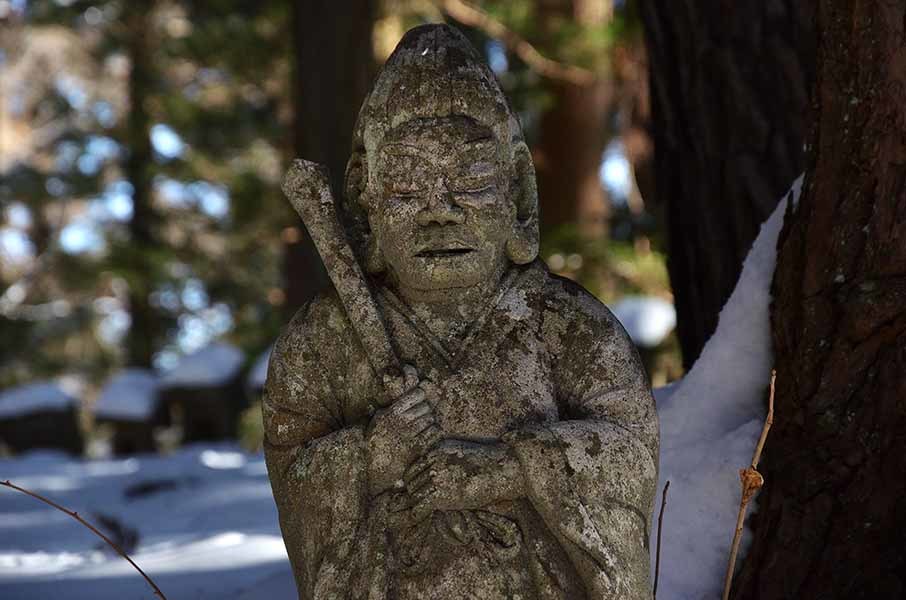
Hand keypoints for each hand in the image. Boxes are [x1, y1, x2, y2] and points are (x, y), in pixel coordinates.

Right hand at [366, 365, 441, 494]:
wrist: (376, 465)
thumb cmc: (376, 439)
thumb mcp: (377, 419)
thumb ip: (389, 406)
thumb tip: (398, 390)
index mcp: (391, 413)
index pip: (414, 395)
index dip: (420, 393)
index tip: (419, 396)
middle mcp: (400, 423)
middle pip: (424, 407)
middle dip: (425, 408)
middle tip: (422, 411)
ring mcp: (409, 435)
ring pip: (430, 419)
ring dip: (429, 419)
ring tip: (424, 422)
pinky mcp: (416, 447)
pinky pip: (433, 433)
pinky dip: (433, 431)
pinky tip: (428, 432)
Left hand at [402, 440, 522, 521]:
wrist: (501, 472)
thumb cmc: (486, 465)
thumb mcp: (460, 455)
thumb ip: (443, 461)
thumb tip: (432, 474)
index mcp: (436, 451)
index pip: (413, 467)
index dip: (412, 480)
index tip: (414, 489)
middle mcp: (432, 462)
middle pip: (411, 481)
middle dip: (413, 491)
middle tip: (412, 503)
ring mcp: (435, 478)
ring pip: (414, 494)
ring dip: (416, 503)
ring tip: (414, 512)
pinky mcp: (440, 494)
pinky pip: (419, 507)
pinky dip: (416, 514)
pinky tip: (416, 518)